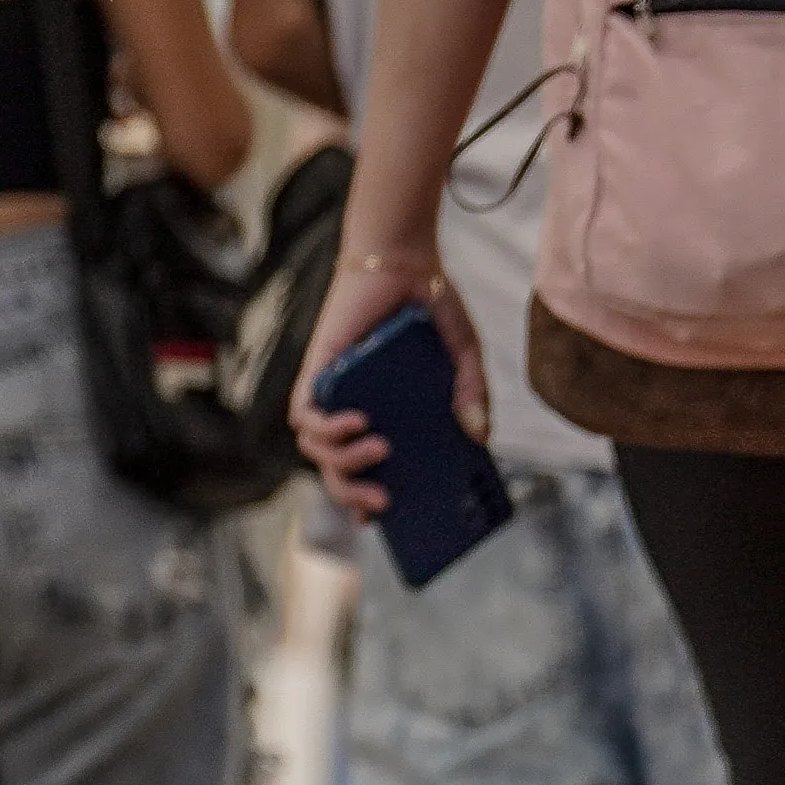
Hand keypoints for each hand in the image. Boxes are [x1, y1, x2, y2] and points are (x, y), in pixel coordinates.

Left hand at [290, 249, 481, 522]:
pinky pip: (305, 415)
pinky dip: (326, 428)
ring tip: (380, 449)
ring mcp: (333, 394)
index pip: (365, 469)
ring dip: (343, 462)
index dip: (363, 500)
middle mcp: (353, 411)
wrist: (404, 263)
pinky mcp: (318, 372)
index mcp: (386, 417)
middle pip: (336, 471)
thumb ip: (473, 394)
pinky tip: (356, 422)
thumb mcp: (464, 357)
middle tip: (382, 504)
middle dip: (352, 495)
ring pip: (317, 450)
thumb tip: (479, 436)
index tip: (380, 520)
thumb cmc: (431, 311)